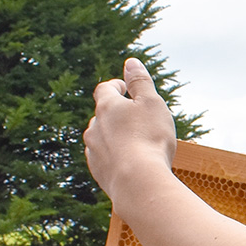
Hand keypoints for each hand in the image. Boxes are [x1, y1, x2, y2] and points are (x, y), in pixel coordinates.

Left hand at [84, 58, 177, 213]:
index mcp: (107, 107)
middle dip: (115, 114)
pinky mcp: (98, 173)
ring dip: (114, 137)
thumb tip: (131, 63)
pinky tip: (128, 163)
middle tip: (134, 117)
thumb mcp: (152, 103)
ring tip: (133, 143)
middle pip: (102, 115)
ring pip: (101, 138)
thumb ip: (140, 81)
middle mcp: (94, 127)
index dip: (116, 86)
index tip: (125, 88)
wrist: (138, 183)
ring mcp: (94, 151)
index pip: (105, 89)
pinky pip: (104, 159)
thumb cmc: (149, 139)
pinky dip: (114, 157)